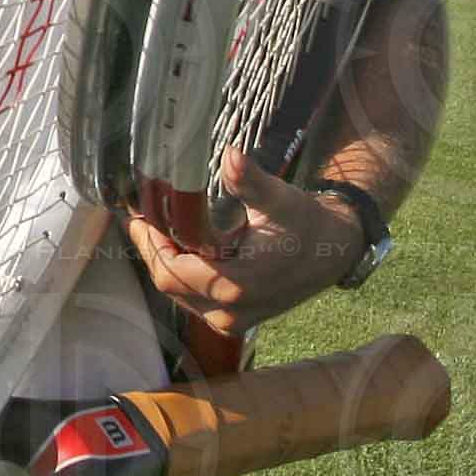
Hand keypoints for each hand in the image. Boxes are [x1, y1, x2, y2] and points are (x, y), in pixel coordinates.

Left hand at [122, 146, 370, 336]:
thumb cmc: (306, 223)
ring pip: (178, 294)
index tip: (141, 217)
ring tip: (158, 229)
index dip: (151, 244)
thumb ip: (250, 181)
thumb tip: (230, 155)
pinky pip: (192, 299)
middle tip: (144, 219)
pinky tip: (180, 247)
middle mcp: (232, 311)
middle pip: (170, 284)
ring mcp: (231, 320)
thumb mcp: (280, 199)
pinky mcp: (233, 319)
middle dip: (154, 250)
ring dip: (166, 262)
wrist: (334, 252)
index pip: (173, 272)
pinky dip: (182, 274)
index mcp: (239, 286)